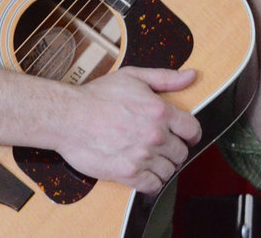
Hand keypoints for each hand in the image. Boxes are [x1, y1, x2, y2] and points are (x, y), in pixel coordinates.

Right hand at [56, 67, 200, 193]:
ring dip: (162, 166)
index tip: (183, 136)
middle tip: (160, 146)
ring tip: (149, 158)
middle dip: (174, 150)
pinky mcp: (128, 174)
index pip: (192, 130)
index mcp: (160, 110)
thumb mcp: (133, 77)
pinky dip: (151, 182)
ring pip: (169, 171)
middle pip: (182, 152)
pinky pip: (153, 186)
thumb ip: (166, 78)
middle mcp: (155, 134)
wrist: (68, 117)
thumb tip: (191, 76)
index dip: (190, 134)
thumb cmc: (97, 96)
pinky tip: (143, 172)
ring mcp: (142, 156)